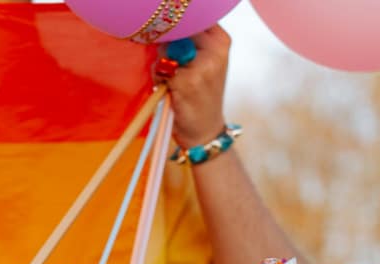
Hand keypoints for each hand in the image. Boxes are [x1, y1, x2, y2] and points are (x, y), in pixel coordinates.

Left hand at [161, 27, 230, 148]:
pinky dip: (159, 79)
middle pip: (175, 29)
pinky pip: (160, 69)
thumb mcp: (205, 62)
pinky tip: (170, 91)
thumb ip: (188, 40)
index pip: (189, 17)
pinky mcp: (186, 81)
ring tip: (173, 82)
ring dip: (161, 64)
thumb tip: (161, 28)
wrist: (205, 130)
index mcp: (220, 39)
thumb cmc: (200, 95)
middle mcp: (215, 49)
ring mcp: (202, 65)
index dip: (175, 29)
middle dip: (167, 47)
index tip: (175, 46)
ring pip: (164, 49)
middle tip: (176, 68)